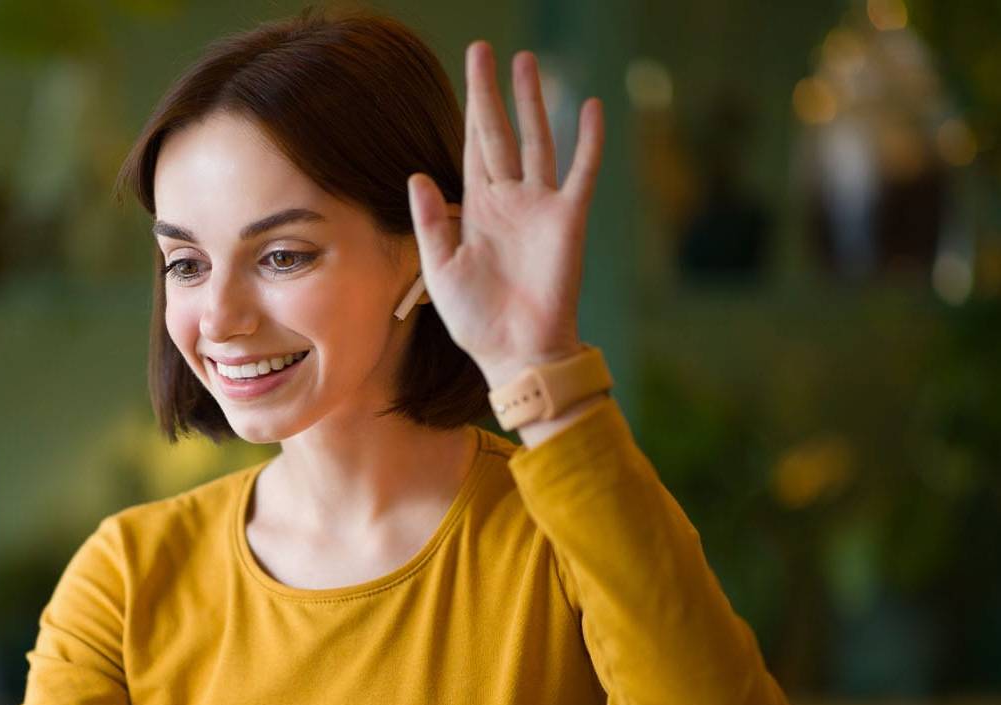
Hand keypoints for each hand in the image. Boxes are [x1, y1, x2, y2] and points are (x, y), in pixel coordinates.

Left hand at [407, 42, 603, 380]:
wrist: (515, 353)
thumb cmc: (477, 321)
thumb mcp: (440, 270)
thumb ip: (430, 223)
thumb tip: (416, 175)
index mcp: (477, 209)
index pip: (470, 148)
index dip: (468, 111)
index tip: (465, 76)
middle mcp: (509, 200)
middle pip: (498, 133)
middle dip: (490, 92)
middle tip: (483, 49)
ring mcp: (540, 207)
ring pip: (536, 140)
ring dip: (532, 103)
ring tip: (526, 63)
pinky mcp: (568, 220)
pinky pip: (580, 172)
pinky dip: (587, 140)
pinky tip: (590, 107)